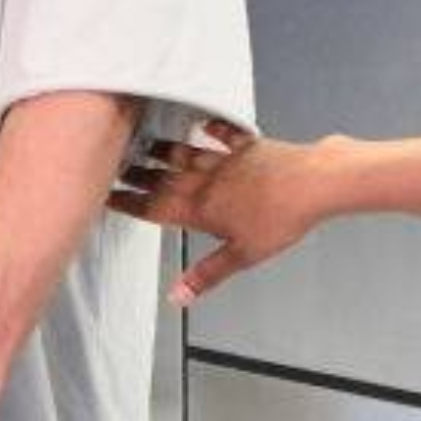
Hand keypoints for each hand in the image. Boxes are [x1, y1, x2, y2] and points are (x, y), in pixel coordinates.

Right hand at [107, 118, 331, 302]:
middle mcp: (208, 181)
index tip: (108, 198)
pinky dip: (211, 128)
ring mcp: (227, 161)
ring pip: (185, 154)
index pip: (155, 207)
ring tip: (144, 145)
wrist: (312, 183)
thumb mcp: (242, 255)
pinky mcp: (248, 146)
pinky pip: (224, 134)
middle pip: (163, 178)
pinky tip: (202, 124)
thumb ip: (207, 275)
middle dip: (136, 174)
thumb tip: (179, 296)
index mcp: (201, 209)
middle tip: (115, 168)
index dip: (129, 203)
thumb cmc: (281, 218)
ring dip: (163, 150)